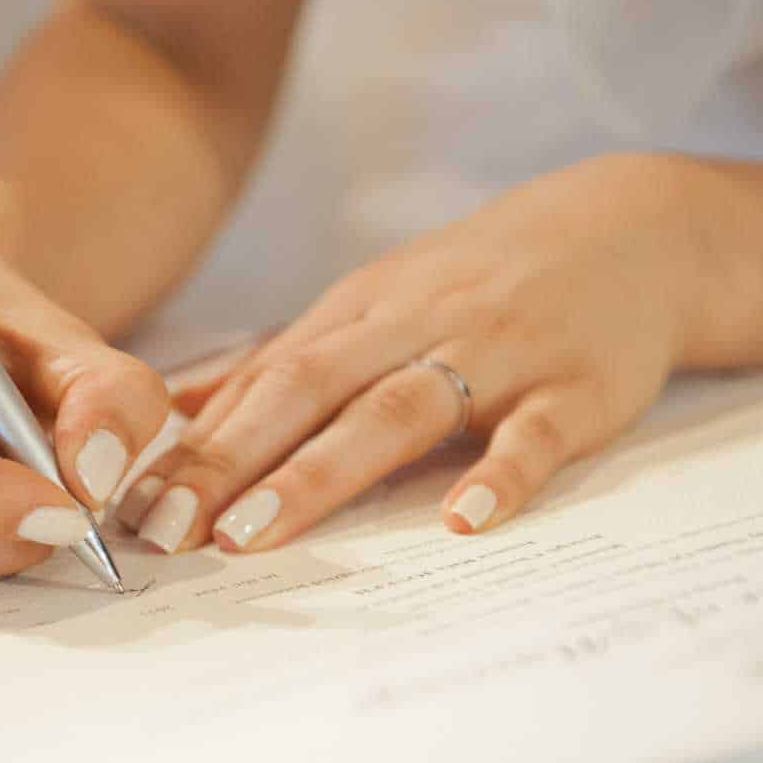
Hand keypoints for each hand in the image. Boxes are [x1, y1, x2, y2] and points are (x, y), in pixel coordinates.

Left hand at [120, 154, 725, 552]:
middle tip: (168, 531)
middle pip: (309, 390)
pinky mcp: (576, 387)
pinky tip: (461, 520)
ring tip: (256, 532)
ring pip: (400, 409)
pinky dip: (500, 475)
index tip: (132, 504)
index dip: (196, 443)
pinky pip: (535, 433)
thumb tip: (179, 411)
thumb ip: (285, 362)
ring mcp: (498, 354)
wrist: (630, 230)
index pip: (263, 379)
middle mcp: (415, 327)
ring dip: (322, 472)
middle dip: (230, 461)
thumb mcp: (375, 305)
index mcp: (360, 314)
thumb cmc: (481, 283)